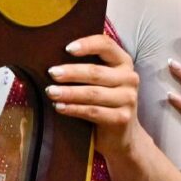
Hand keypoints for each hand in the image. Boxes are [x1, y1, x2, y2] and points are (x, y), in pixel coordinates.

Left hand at [46, 34, 139, 155]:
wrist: (121, 135)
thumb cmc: (104, 101)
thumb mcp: (101, 80)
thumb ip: (88, 66)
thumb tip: (53, 57)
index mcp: (123, 62)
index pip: (106, 45)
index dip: (87, 44)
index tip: (67, 48)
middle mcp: (129, 78)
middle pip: (96, 72)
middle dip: (71, 72)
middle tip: (51, 73)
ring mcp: (128, 99)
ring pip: (93, 93)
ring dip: (69, 92)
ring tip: (50, 92)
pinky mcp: (122, 118)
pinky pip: (93, 111)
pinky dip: (74, 109)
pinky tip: (60, 107)